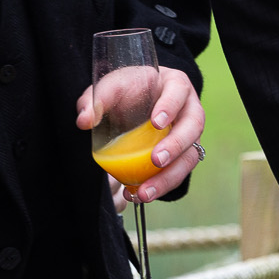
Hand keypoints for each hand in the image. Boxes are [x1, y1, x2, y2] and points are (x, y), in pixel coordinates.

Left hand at [75, 64, 204, 201]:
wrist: (140, 99)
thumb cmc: (130, 89)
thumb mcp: (113, 86)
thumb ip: (98, 98)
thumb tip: (85, 120)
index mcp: (176, 85)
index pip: (179, 92)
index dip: (170, 107)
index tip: (156, 122)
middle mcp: (189, 109)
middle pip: (193, 126)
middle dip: (176, 146)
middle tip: (156, 160)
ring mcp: (190, 134)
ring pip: (190, 155)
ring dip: (169, 176)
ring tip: (145, 192)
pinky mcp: (183, 154)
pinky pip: (179, 172)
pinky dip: (162, 186)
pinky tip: (140, 194)